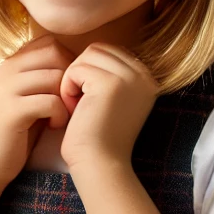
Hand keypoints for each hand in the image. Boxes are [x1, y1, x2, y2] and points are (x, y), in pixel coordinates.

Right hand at [0, 36, 73, 189]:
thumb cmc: (16, 130)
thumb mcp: (29, 96)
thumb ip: (43, 76)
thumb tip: (78, 60)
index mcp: (8, 64)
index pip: (49, 43)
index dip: (67, 61)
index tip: (67, 85)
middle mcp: (4, 71)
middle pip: (54, 54)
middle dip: (70, 77)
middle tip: (70, 99)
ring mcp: (5, 90)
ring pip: (54, 77)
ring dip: (66, 97)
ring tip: (63, 114)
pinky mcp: (11, 111)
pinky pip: (50, 101)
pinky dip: (60, 114)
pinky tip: (55, 125)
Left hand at [60, 43, 157, 172]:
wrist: (99, 164)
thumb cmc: (96, 137)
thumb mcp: (109, 101)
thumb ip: (107, 76)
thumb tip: (86, 54)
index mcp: (146, 78)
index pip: (108, 52)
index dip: (88, 72)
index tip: (87, 101)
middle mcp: (144, 74)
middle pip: (97, 49)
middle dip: (80, 72)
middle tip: (79, 102)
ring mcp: (130, 77)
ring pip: (86, 56)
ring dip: (72, 80)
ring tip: (77, 106)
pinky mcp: (111, 83)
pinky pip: (76, 69)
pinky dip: (67, 88)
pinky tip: (74, 110)